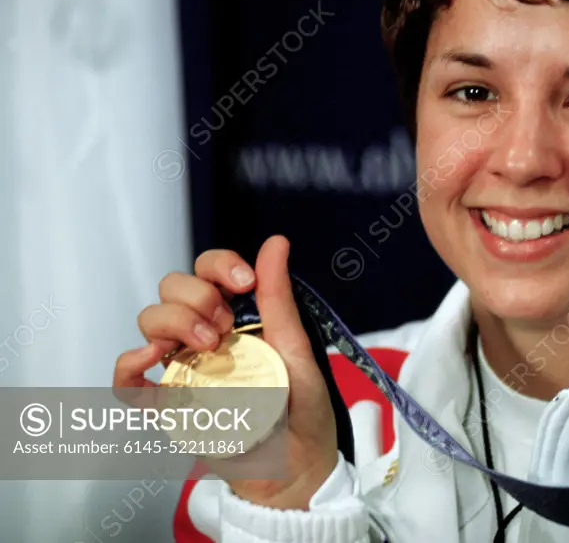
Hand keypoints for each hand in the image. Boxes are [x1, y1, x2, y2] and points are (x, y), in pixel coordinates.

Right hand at [113, 235, 337, 509]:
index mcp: (237, 314)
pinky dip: (129, 364)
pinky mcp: (168, 403)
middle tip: (226, 323)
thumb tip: (276, 242)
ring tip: (209, 346)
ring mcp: (184, 366)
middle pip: (173, 288)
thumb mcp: (296, 347)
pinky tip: (153, 360)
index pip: (208, 269)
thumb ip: (278, 297)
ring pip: (150, 322)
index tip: (244, 282)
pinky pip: (128, 378)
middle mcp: (205, 334)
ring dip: (173, 322)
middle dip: (196, 295)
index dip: (219, 265)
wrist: (296, 465)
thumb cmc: (301, 409)